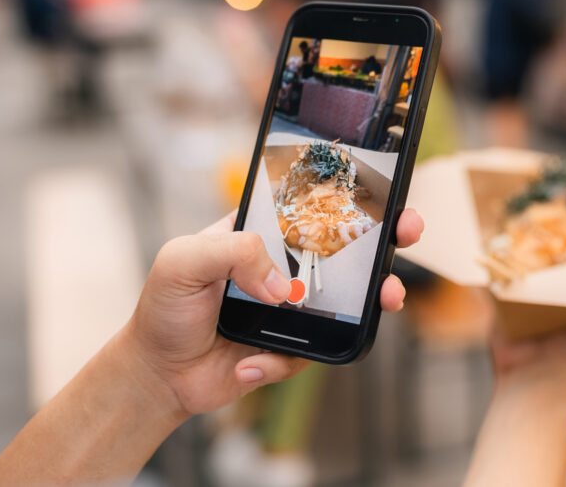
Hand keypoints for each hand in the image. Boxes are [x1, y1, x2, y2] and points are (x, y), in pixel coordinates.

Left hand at [122, 209, 423, 416]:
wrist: (157, 374)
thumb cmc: (166, 307)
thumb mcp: (184, 260)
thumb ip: (232, 253)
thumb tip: (281, 285)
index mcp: (262, 235)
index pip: (311, 207)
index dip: (348, 196)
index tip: (382, 192)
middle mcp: (284, 268)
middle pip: (346, 249)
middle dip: (385, 239)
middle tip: (407, 232)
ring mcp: (294, 309)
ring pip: (349, 302)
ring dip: (373, 300)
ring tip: (386, 300)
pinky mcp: (294, 349)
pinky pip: (312, 352)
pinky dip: (280, 360)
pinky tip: (246, 364)